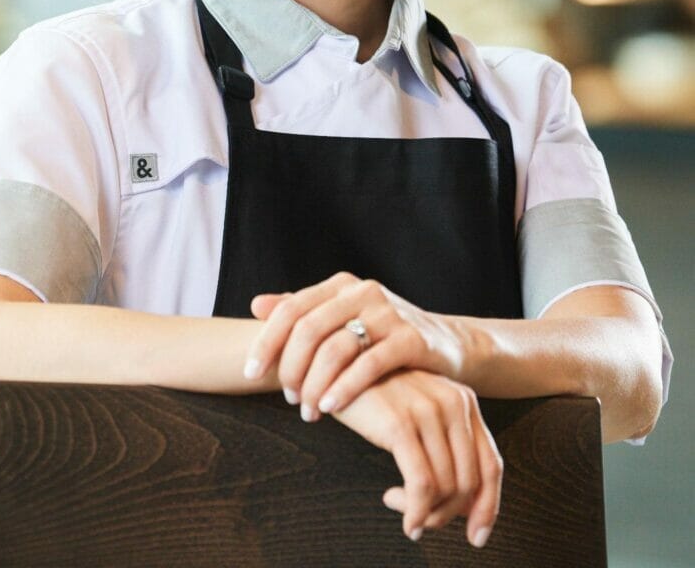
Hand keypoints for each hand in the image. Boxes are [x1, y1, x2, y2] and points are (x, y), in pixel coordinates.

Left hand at [245, 272, 474, 417]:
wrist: (446, 344)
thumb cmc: (383, 336)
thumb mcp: (343, 319)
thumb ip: (302, 311)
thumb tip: (256, 304)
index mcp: (341, 285)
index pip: (290, 309)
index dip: (266, 342)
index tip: (250, 373)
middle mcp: (363, 291)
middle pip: (309, 329)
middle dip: (290, 368)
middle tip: (288, 398)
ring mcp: (389, 312)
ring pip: (336, 348)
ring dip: (315, 384)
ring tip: (309, 411)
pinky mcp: (411, 338)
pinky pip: (369, 364)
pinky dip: (345, 387)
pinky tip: (332, 407)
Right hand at [333, 368, 501, 546]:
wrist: (338, 362)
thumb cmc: (377, 392)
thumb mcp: (419, 410)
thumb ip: (444, 442)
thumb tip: (462, 501)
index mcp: (463, 400)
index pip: (491, 464)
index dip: (487, 507)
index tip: (476, 536)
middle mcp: (453, 403)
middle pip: (468, 483)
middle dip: (446, 514)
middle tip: (421, 519)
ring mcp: (428, 412)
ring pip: (446, 489)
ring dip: (425, 513)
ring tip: (401, 507)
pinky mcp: (400, 423)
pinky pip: (421, 485)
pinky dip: (415, 511)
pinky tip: (402, 513)